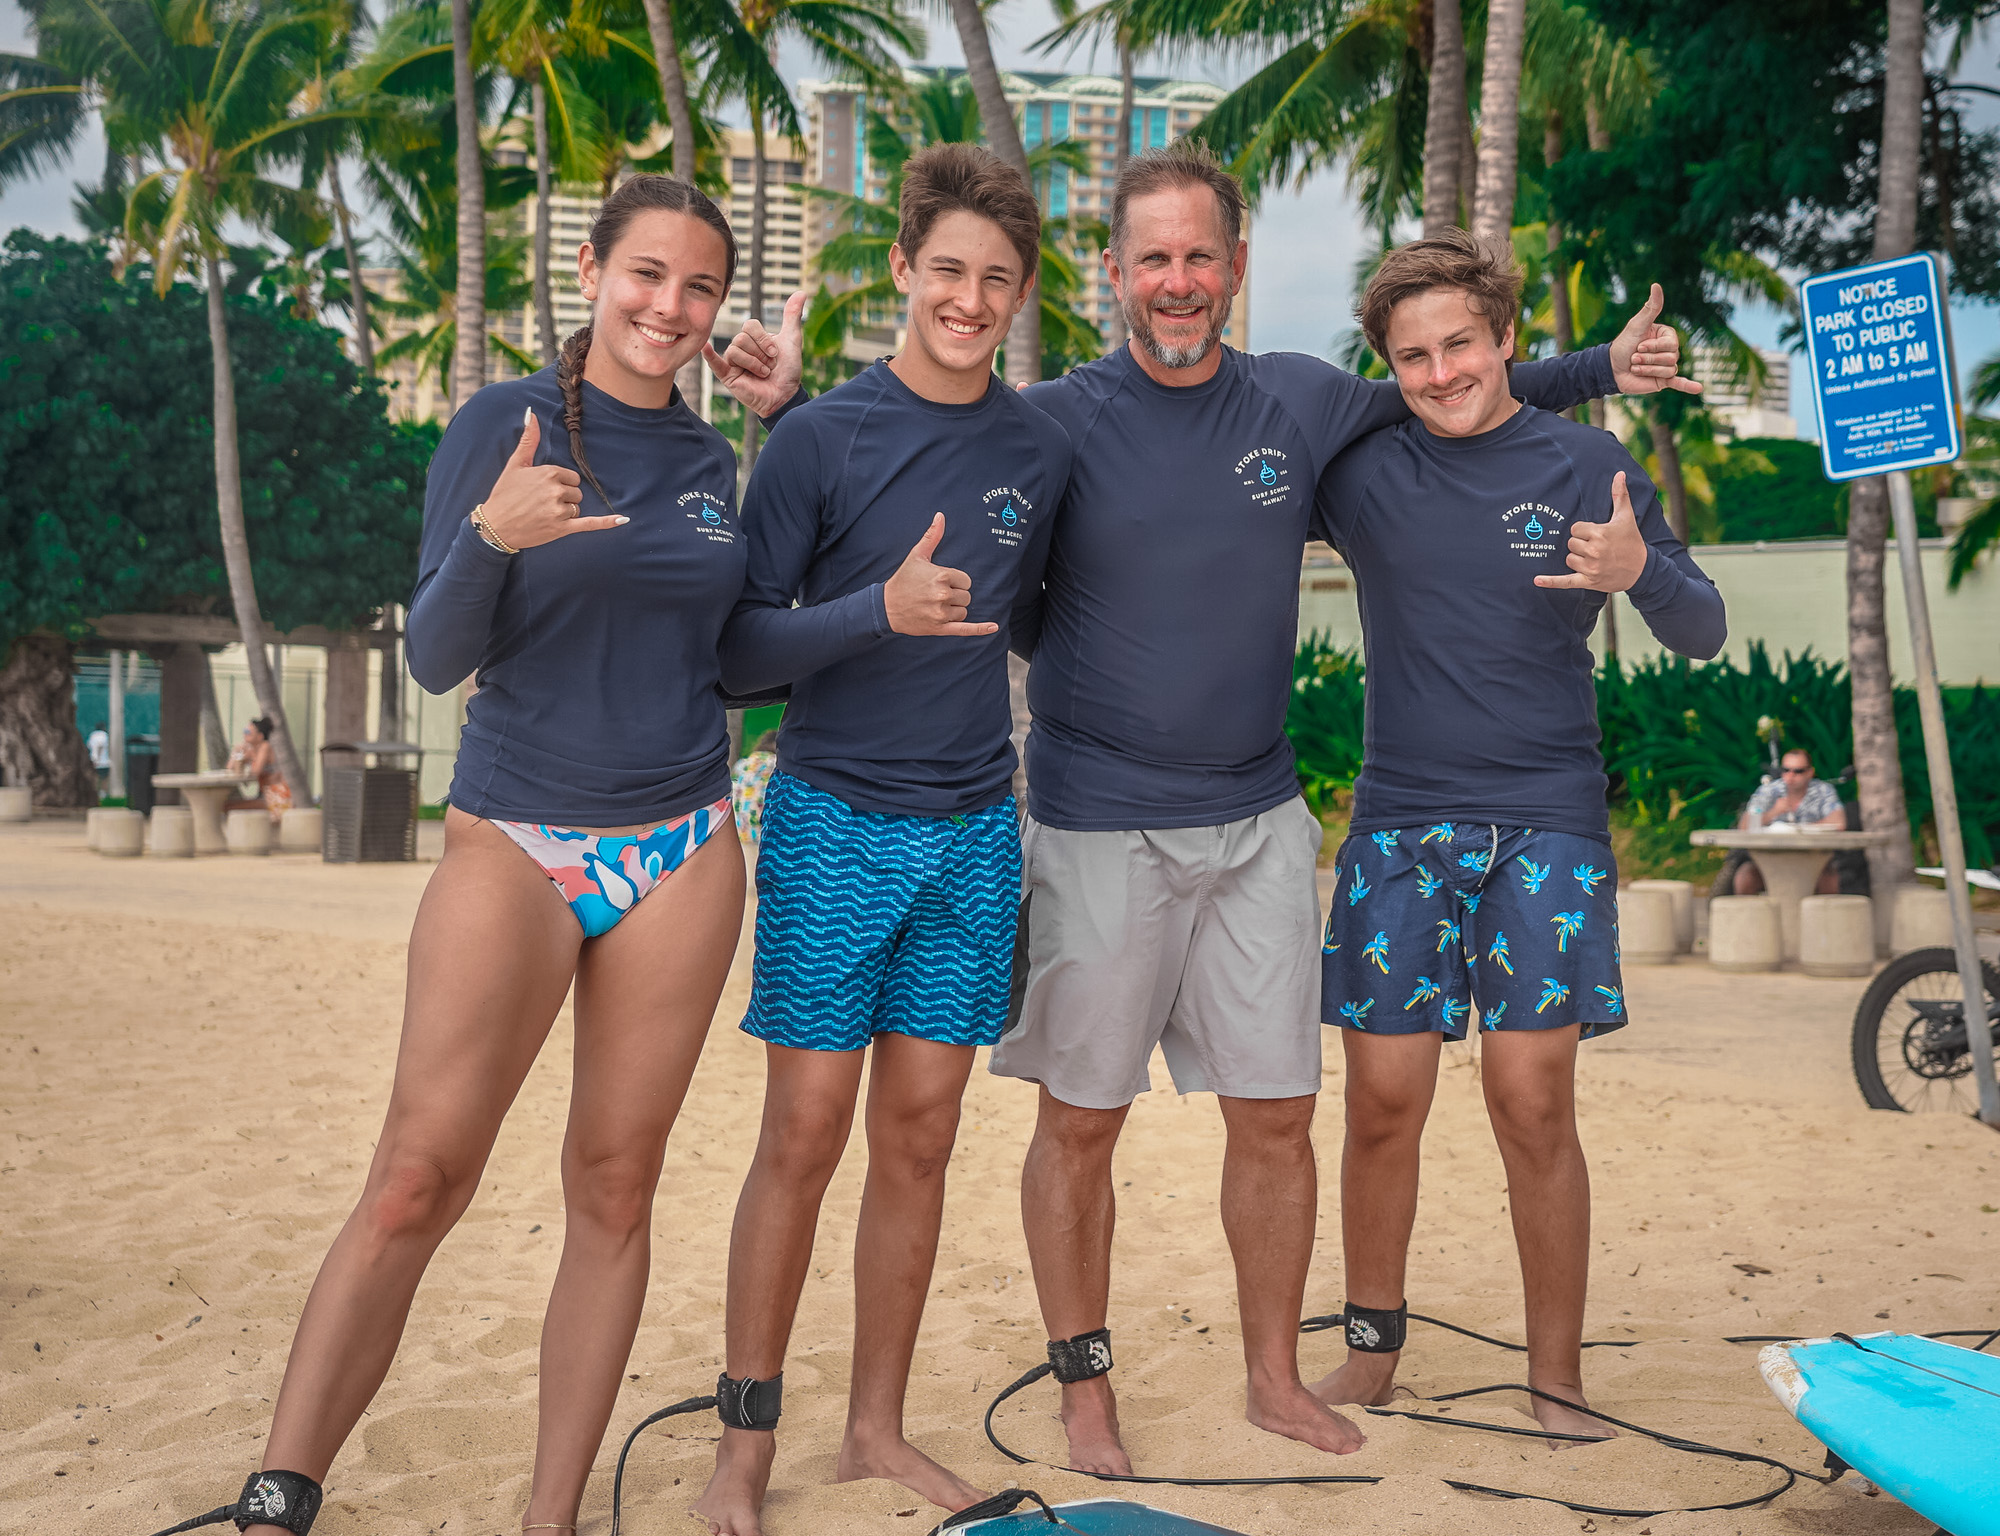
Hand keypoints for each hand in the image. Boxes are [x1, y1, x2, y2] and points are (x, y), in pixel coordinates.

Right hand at [473, 408, 624, 551]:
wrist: (495, 526)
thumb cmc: (504, 494)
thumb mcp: (516, 464)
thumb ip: (529, 439)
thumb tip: (532, 414)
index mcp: (548, 473)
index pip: (571, 477)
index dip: (560, 483)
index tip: (542, 489)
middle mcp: (555, 490)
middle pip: (576, 492)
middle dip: (563, 498)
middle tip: (541, 503)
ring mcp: (559, 511)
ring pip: (577, 508)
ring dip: (565, 512)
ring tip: (543, 515)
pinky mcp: (562, 529)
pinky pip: (589, 524)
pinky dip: (606, 523)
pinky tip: (623, 519)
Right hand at [706, 291, 805, 417]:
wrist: (786, 395)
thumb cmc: (788, 370)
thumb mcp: (791, 340)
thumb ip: (792, 316)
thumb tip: (801, 292)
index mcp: (753, 338)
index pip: (750, 325)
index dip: (764, 339)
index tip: (775, 354)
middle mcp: (741, 347)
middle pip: (742, 337)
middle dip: (760, 353)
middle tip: (770, 366)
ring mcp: (733, 362)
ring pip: (735, 350)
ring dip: (754, 363)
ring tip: (763, 374)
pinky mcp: (728, 376)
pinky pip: (715, 363)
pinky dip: (709, 355)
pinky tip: (705, 348)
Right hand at [884, 514, 997, 636]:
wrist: (885, 607)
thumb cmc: (903, 579)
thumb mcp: (917, 555)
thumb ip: (932, 536)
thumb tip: (940, 515)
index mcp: (941, 576)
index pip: (966, 580)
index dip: (956, 582)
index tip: (942, 583)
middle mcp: (943, 595)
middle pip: (966, 596)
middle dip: (955, 596)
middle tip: (935, 595)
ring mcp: (941, 613)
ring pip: (963, 611)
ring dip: (954, 610)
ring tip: (935, 606)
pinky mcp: (939, 628)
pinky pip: (965, 629)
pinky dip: (980, 629)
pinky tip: (993, 627)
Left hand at [1535, 472, 1648, 593]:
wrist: (1642, 570)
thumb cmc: (1632, 541)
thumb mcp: (1626, 517)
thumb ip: (1619, 495)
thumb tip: (1619, 473)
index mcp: (1600, 533)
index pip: (1575, 529)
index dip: (1583, 531)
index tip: (1595, 534)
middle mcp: (1594, 550)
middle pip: (1571, 543)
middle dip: (1581, 544)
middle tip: (1597, 547)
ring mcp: (1591, 567)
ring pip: (1569, 558)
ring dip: (1578, 559)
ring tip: (1594, 558)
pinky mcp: (1588, 581)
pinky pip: (1565, 581)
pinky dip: (1551, 582)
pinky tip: (1537, 580)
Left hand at [1608, 283, 1701, 395]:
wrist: (1610, 367)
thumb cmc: (1624, 343)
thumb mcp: (1637, 324)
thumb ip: (1651, 307)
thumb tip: (1657, 285)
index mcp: (1667, 335)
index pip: (1672, 343)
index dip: (1653, 346)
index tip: (1638, 345)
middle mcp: (1670, 350)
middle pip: (1671, 357)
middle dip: (1648, 359)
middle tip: (1634, 358)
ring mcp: (1667, 366)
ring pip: (1668, 369)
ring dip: (1648, 369)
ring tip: (1635, 366)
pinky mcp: (1663, 380)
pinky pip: (1679, 382)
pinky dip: (1688, 386)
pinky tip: (1698, 389)